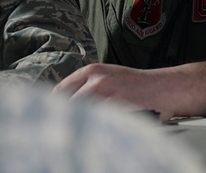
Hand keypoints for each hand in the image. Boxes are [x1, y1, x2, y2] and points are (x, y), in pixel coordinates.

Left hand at [54, 63, 177, 120]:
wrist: (159, 86)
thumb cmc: (134, 83)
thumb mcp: (108, 76)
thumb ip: (87, 85)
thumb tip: (65, 100)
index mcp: (91, 71)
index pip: (61, 89)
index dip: (52, 103)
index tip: (46, 113)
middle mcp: (95, 79)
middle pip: (67, 103)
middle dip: (62, 115)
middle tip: (55, 127)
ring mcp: (105, 93)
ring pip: (81, 112)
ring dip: (76, 122)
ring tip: (70, 133)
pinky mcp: (115, 106)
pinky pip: (98, 119)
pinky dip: (93, 126)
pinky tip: (92, 131)